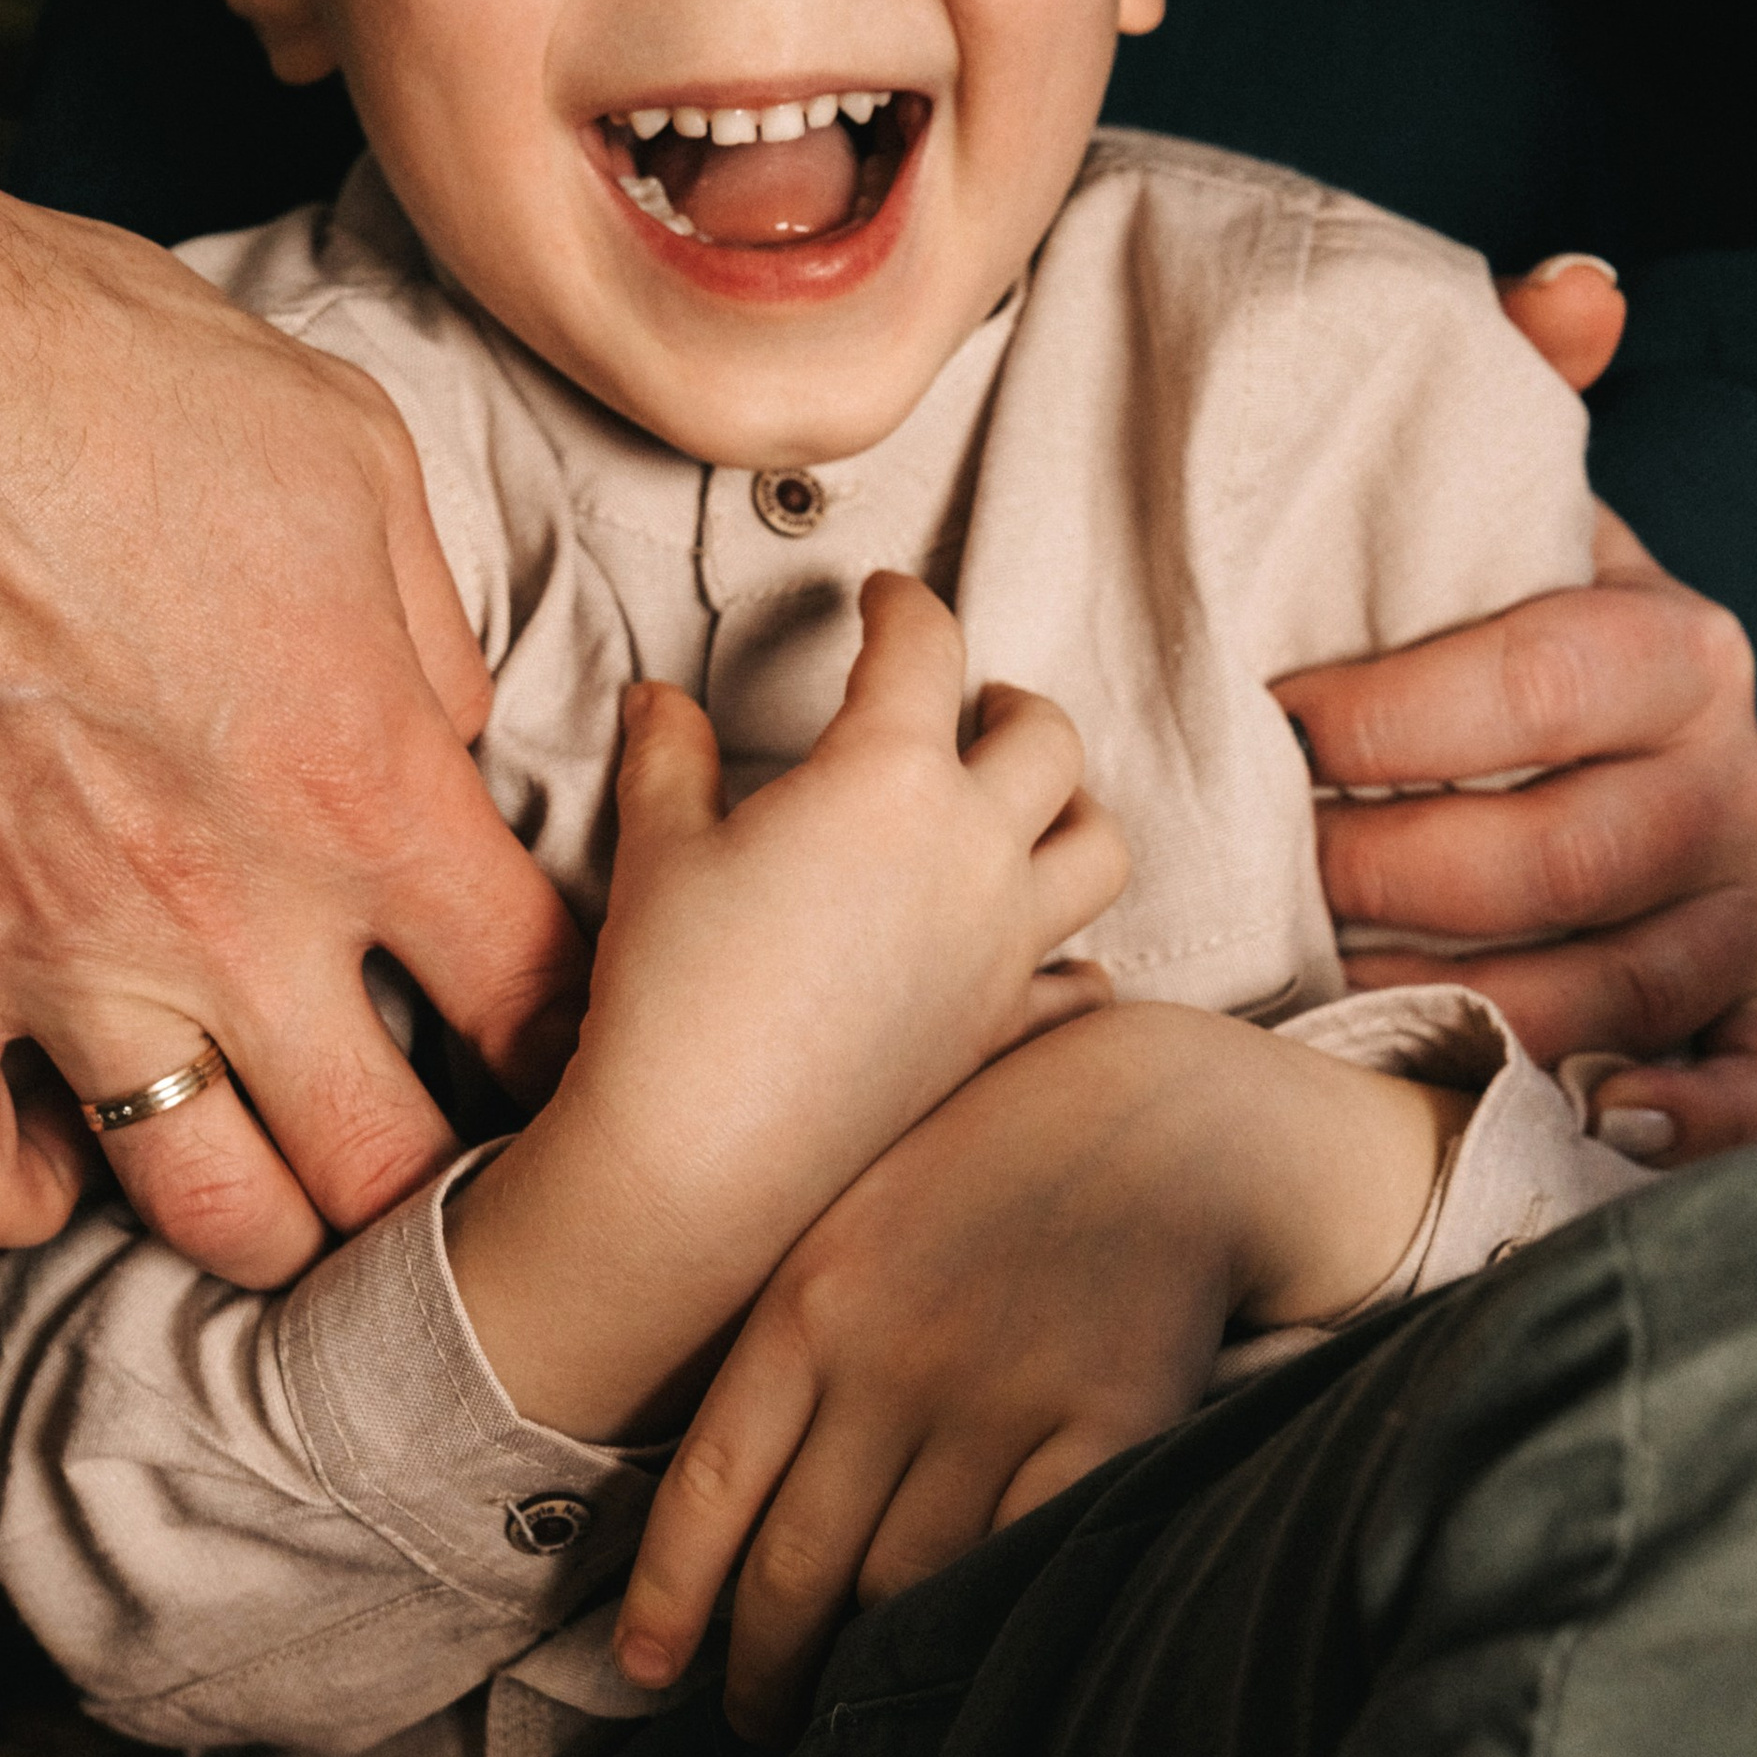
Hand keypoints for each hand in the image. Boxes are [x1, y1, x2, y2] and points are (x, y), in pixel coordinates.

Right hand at [0, 169, 584, 1278]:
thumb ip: (432, 630)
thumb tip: (457, 731)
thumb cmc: (102, 374)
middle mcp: (231, 910)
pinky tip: (50, 1145)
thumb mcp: (351, 453)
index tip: (545, 1034)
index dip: (568, 1037)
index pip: (536, 997)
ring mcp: (56, 959)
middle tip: (422, 1129)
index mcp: (365, 782)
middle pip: (388, 1163)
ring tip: (261, 1156)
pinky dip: (9, 1205)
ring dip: (253, 1210)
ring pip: (202, 1210)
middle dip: (431, 1171)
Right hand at [445, 574, 1126, 1441]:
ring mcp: (1004, 950)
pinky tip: (1041, 955)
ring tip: (1027, 808)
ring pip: (1100, 850)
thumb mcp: (657, 849)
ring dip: (1072, 813)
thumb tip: (658, 700)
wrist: (702, 1159)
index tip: (885, 596)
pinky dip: (1074, 961)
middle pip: (1047, 741)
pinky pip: (1083, 985)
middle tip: (970, 702)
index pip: (924, 647)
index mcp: (889, 777)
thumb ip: (668, 755)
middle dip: (1010, 703)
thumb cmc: (672, 993)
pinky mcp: (1002, 1033)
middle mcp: (972, 852)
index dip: (904, 603)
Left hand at [613, 1001, 1454, 1739]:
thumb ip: (788, 1339)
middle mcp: (891, 1363)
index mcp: (808, 1303)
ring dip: (865, 1672)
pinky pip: (1019, 1566)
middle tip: (755, 1723)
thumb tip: (721, 1490)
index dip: (670, 1602)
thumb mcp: (853, 1219)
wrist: (1165, 1118)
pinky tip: (956, 1665)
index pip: (710, 1492)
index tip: (646, 1676)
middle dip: (765, 1671)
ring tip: (847, 1710)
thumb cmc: (986, 1167)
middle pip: (797, 1571)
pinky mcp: (1105, 1430)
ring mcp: (1001, 1401)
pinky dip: (979, 1631)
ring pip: (901, 1590)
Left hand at [1274, 257, 1756, 1156]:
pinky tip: (1589, 1117)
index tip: (1269, 721)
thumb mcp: (1493, 509)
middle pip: (1558, 854)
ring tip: (1334, 990)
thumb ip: (1512, 390)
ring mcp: (1753, 908)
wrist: (1570, 744)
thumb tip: (1577, 287)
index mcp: (1676, 646)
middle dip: (1389, 873)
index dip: (1392, 715)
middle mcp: (1738, 783)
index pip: (1534, 683)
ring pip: (1623, 983)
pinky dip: (1691, 1117)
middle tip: (1268, 872)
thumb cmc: (1488, 631)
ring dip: (1470, 1000)